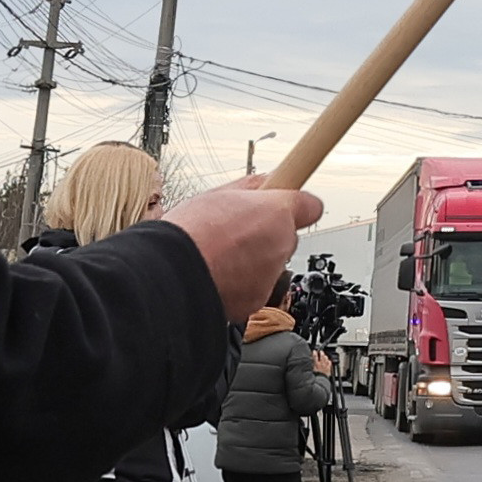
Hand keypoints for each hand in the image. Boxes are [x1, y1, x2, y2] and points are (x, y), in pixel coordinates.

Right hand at [144, 176, 306, 311]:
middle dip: (267, 235)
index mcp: (276, 212)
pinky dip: (240, 282)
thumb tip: (264, 182)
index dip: (295, 205)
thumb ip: (248, 188)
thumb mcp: (216, 194)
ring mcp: (271, 274)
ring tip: (218, 255)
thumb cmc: (188, 234)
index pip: (311, 205)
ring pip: (269, 263)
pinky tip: (216, 273)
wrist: (170, 276)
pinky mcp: (257, 299)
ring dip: (252, 260)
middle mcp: (281, 244)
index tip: (285, 204)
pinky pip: (254, 286)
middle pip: (286, 236)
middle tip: (235, 232)